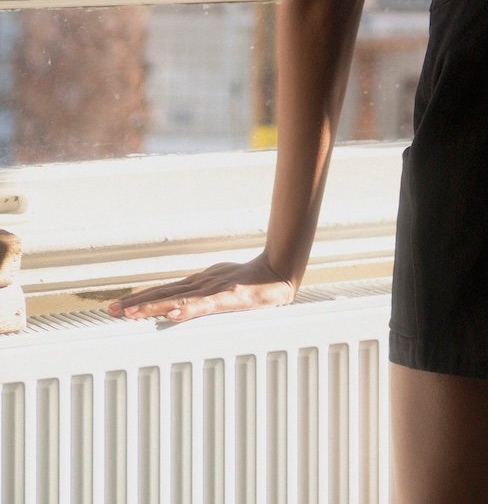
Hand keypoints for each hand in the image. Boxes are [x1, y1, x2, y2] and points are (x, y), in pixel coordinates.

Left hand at [107, 254, 296, 323]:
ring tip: (132, 313)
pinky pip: (204, 305)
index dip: (140, 299)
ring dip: (153, 306)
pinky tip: (174, 314)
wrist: (276, 271)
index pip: (163, 291)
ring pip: (178, 299)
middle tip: (113, 310)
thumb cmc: (250, 281)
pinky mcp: (228, 297)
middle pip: (163, 294)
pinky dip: (188, 309)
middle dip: (137, 303)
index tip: (118, 306)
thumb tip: (178, 308)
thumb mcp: (220, 289)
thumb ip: (201, 298)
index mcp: (197, 284)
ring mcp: (212, 290)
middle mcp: (200, 285)